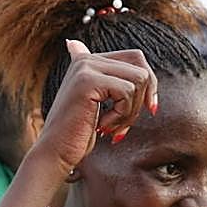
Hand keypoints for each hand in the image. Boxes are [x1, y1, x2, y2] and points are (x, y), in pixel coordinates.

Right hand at [35, 40, 158, 171]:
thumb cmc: (78, 134)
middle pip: (141, 69)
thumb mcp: (98, 105)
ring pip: (139, 80)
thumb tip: (96, 53)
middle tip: (124, 124)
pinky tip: (102, 126)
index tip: (149, 109)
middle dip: (142, 101)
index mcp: (88, 60)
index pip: (136, 58)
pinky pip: (127, 91)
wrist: (56, 152)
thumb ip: (110, 83)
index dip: (150, 85)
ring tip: (110, 127)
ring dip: (130, 111)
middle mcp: (86, 59)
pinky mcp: (87, 80)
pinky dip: (121, 115)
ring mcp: (85, 67)